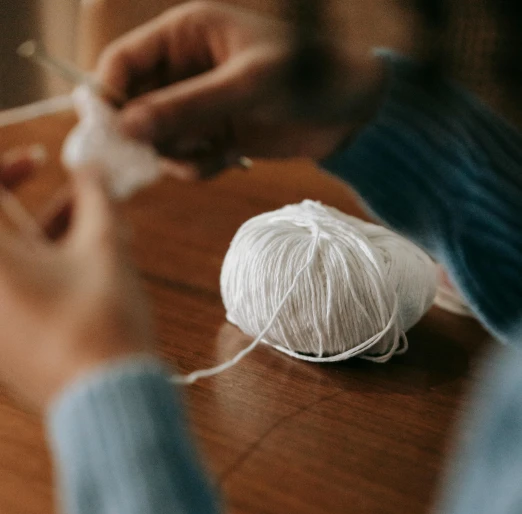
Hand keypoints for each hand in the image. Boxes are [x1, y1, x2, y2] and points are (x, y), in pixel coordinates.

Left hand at [0, 164, 152, 411]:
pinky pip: (18, 294)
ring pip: (15, 264)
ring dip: (51, 239)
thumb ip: (95, 199)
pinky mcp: (5, 345)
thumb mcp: (104, 249)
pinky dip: (47, 273)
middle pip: (2, 233)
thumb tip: (91, 169)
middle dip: (39, 207)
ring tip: (103, 232)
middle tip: (77, 199)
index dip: (7, 168)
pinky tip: (92, 267)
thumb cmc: (103, 326)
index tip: (39, 162)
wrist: (111, 401)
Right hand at [97, 1, 384, 178]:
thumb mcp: (246, 88)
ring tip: (212, 154)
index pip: (123, 62)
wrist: (352, 110)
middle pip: (133, 106)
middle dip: (143, 136)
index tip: (111, 136)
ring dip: (177, 156)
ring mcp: (198, 104)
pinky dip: (198, 167)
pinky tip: (228, 160)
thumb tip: (127, 128)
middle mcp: (185, 68)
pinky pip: (184, 159)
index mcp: (187, 33)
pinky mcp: (214, 135)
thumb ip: (187, 107)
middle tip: (161, 158)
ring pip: (157, 139)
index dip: (109, 97)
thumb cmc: (308, 78)